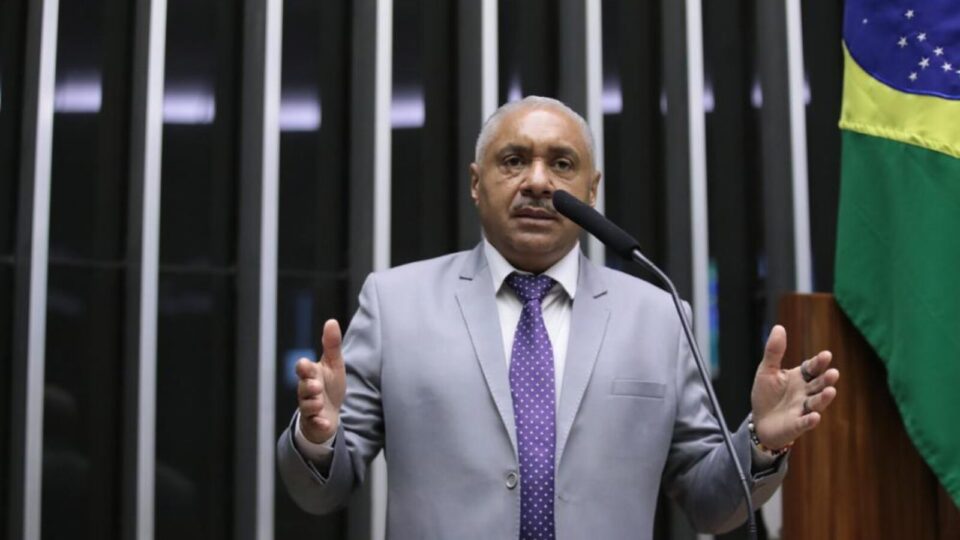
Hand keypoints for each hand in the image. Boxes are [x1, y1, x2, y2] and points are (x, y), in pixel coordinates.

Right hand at [296, 319, 346, 443]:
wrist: (329, 413)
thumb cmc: (329, 385)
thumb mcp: (334, 364)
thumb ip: (332, 345)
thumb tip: (331, 321)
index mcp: (311, 374)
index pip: (303, 369)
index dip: (303, 367)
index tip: (304, 364)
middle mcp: (307, 390)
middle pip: (303, 387)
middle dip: (308, 386)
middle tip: (315, 385)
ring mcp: (309, 407)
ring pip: (306, 405)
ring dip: (312, 404)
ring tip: (319, 403)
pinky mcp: (314, 422)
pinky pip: (314, 423)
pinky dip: (319, 423)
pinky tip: (324, 423)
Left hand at [750, 325, 839, 449]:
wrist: (759, 421)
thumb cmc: (766, 395)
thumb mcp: (767, 370)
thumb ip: (774, 351)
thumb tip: (779, 327)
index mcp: (800, 378)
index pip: (812, 368)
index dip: (819, 363)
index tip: (826, 355)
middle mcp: (805, 393)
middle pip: (818, 385)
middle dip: (826, 380)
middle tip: (834, 373)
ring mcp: (802, 410)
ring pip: (816, 403)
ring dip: (824, 398)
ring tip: (830, 391)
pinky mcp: (796, 425)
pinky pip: (804, 423)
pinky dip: (810, 420)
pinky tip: (815, 416)